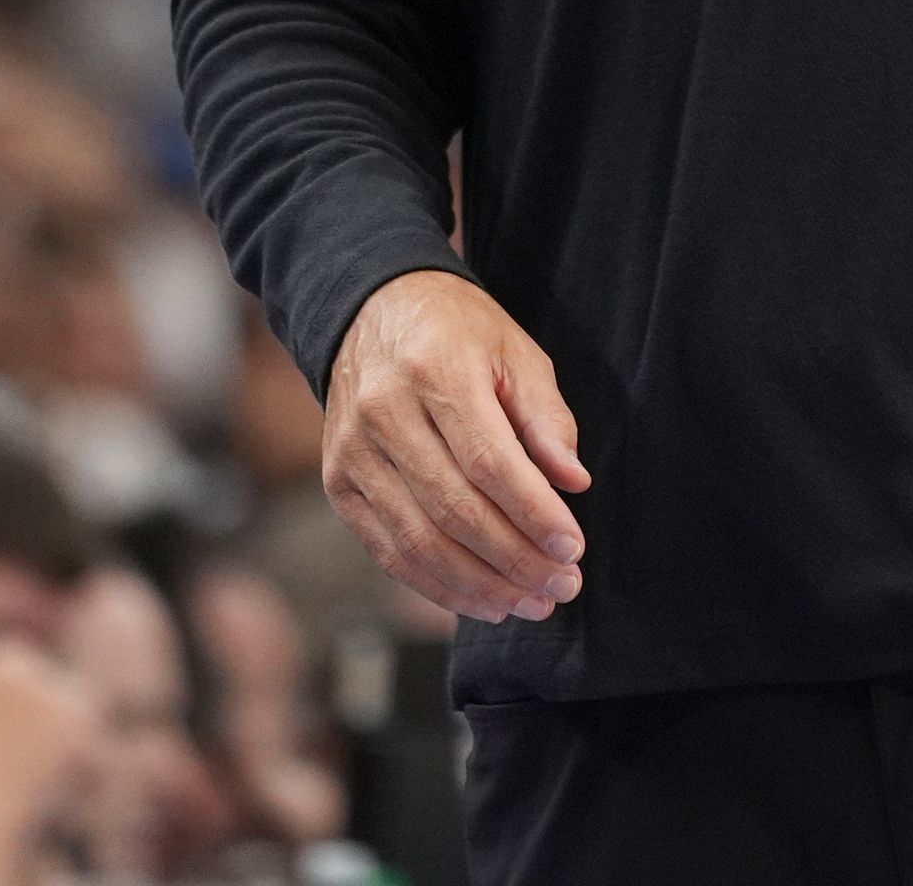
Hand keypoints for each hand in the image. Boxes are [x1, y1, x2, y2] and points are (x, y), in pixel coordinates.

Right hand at [323, 270, 590, 623]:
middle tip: (562, 587)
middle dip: (515, 560)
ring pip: (418, 540)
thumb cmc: (458, 333)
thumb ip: (545, 418)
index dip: (533, 513)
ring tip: (530, 603)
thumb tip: (574, 483)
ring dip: (480, 585)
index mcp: (436, 371)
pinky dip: (436, 585)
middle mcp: (385, 413)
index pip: (489, 462)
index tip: (573, 548)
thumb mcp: (515, 353)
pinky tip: (482, 601)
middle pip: (454, 509)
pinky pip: (387, 551)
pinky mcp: (338, 483)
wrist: (373, 310)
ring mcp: (353, 452)